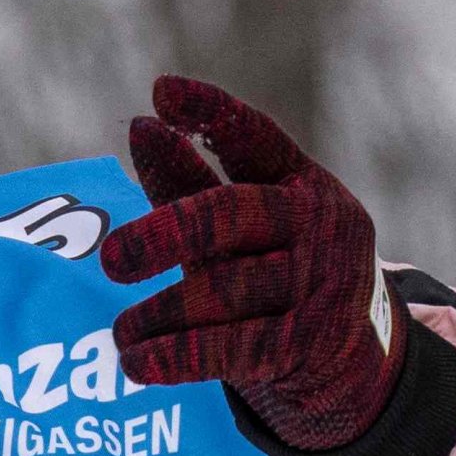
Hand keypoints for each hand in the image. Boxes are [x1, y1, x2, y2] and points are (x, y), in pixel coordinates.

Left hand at [99, 76, 404, 451]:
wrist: (346, 363)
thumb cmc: (274, 276)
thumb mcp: (239, 227)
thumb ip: (190, 180)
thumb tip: (141, 125)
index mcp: (301, 183)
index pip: (255, 138)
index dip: (211, 112)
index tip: (161, 91)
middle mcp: (318, 224)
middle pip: (229, 214)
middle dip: (164, 232)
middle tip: (110, 259)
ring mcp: (319, 283)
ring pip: (223, 290)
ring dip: (159, 313)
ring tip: (118, 331)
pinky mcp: (307, 342)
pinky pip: (232, 346)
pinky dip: (177, 356)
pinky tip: (135, 361)